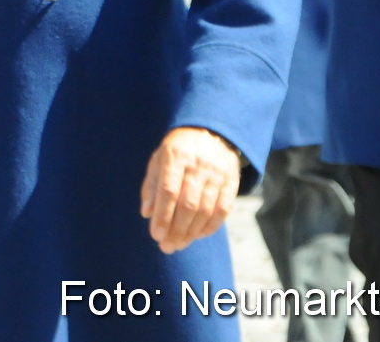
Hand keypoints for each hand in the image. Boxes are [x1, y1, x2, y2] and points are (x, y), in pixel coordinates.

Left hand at [139, 126, 241, 253]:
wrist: (211, 131)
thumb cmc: (178, 151)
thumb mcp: (159, 159)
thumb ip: (151, 185)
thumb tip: (147, 214)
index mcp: (175, 156)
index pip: (169, 191)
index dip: (162, 215)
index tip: (156, 235)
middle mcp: (198, 164)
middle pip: (188, 204)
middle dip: (176, 230)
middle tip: (167, 247)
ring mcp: (217, 173)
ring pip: (205, 209)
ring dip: (191, 232)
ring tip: (179, 244)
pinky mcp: (232, 181)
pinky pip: (223, 209)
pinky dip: (211, 226)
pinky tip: (198, 235)